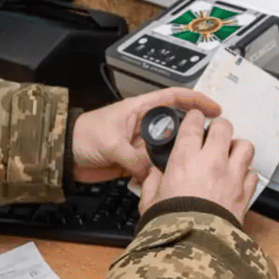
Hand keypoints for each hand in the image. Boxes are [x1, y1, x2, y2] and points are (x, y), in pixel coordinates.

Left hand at [71, 88, 221, 184]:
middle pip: (176, 126)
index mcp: (139, 109)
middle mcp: (143, 126)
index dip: (196, 100)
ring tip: (194, 165)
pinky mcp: (134, 162)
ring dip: (177, 158)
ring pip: (167, 150)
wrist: (63, 157)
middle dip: (193, 133)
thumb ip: (133, 157)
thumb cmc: (81, 136)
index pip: (173, 98)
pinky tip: (168, 180)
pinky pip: (153, 168)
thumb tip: (152, 171)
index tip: (215, 108)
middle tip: (211, 143)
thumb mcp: (110, 143)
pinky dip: (160, 175)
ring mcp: (139, 145)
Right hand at [138, 110, 258, 222]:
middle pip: (224, 127)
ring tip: (230, 153)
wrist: (193, 246)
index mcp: (185, 159)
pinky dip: (246, 173)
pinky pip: (252, 173)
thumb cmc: (170, 225)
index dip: (193, 118)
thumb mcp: (149, 201)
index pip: (193, 124)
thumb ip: (151, 182)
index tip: (193, 119)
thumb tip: (154, 174)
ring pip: (245, 146)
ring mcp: (232, 176)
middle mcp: (211, 162)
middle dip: (218, 127)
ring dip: (237, 147)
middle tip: (214, 134)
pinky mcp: (244, 193)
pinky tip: (237, 178)